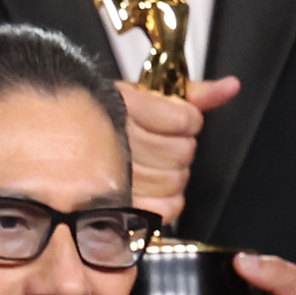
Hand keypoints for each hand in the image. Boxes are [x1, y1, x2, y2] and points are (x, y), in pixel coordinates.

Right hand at [120, 76, 234, 224]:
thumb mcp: (146, 95)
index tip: (176, 120)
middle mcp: (119, 141)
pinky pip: (166, 208)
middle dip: (178, 148)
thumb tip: (231, 86)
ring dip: (172, 175)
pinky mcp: (120, 207)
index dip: (188, 121)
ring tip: (154, 166)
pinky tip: (155, 189)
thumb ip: (192, 93)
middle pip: (182, 153)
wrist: (65, 142)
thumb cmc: (107, 118)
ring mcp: (117, 177)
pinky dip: (168, 202)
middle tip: (161, 144)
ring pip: (176, 180)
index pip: (185, 121)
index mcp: (125, 107)